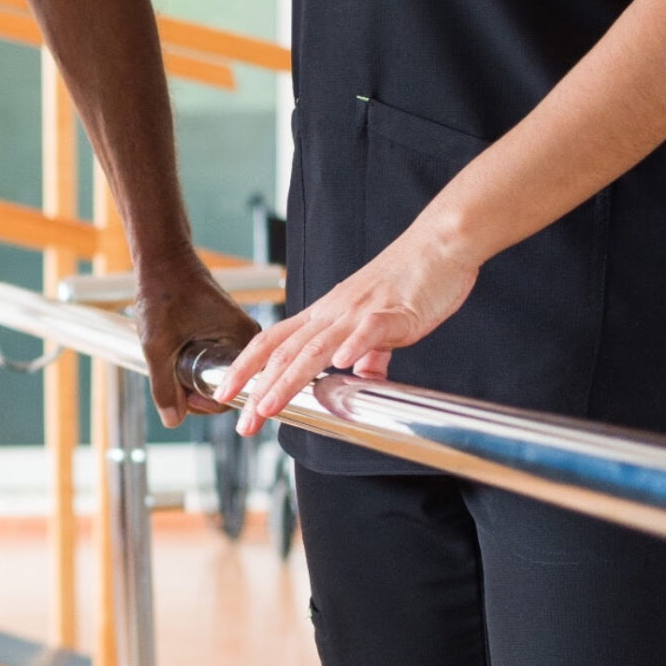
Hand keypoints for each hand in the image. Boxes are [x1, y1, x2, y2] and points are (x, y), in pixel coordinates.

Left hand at [133, 260, 259, 430]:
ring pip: (217, 374)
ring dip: (192, 379)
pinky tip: (174, 361)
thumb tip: (173, 420)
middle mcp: (248, 339)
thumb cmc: (163, 293)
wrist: (162, 259)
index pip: (236, 392)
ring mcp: (235, 335)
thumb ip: (164, 387)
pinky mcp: (223, 331)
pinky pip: (213, 360)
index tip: (183, 400)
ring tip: (170, 371)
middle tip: (172, 388)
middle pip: (227, 386)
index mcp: (246, 340)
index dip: (207, 403)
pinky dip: (193, 366)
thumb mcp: (158, 346)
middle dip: (198, 392)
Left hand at [221, 224, 479, 435]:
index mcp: (325, 315)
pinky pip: (371, 329)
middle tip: (244, 421)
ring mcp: (361, 311)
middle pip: (286, 351)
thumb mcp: (376, 322)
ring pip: (317, 346)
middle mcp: (334, 313)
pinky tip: (342, 367)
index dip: (245, 367)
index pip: (272, 342)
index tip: (224, 393)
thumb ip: (366, 351)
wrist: (440, 244)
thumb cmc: (409, 281)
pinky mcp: (395, 310)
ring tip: (270, 405)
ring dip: (290, 378)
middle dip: (260, 388)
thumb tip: (360, 375)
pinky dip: (355, 347)